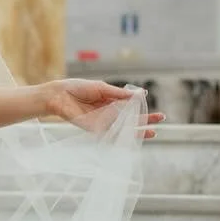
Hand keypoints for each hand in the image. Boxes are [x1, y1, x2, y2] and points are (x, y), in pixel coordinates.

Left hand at [42, 80, 164, 139]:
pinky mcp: (95, 129)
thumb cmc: (77, 88)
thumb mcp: (102, 88)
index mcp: (111, 101)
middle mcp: (109, 113)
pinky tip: (134, 132)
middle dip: (146, 120)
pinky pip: (111, 132)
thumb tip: (140, 94)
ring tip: (153, 132)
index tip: (158, 111)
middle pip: (130, 119)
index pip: (131, 107)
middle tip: (161, 120)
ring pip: (123, 128)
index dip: (144, 108)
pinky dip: (122, 132)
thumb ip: (120, 93)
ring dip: (138, 130)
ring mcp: (103, 122)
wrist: (58, 95)